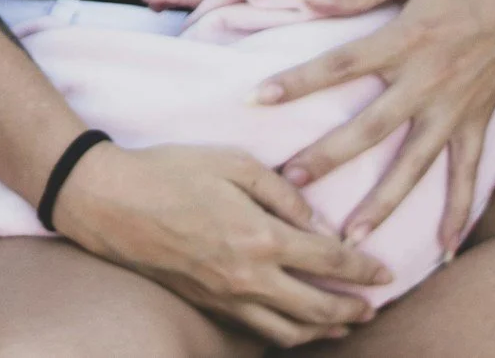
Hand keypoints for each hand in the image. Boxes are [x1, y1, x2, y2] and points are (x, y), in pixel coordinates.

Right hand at [51, 141, 390, 347]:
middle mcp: (249, 276)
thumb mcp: (230, 160)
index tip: (386, 272)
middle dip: (354, 309)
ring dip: (324, 331)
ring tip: (343, 324)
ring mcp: (226, 297)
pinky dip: (286, 334)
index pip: (331, 260)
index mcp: (261, 236)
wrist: (108, 201)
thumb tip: (317, 220)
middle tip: (374, 305)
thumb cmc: (168, 172)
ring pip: (290, 331)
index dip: (365, 268)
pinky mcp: (205, 305)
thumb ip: (281, 190)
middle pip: (319, 308)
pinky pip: (257, 331)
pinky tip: (294, 325)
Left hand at [256, 0, 494, 247]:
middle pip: (370, 128)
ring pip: (415, 165)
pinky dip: (459, 212)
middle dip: (328, 157)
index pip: (339, 64)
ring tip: (352, 237)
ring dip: (384, 203)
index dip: (296, 81)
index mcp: (406, 39)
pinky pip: (468, 174)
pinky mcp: (481, 121)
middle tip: (289, 185)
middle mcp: (429, 81)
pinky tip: (443, 249)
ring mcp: (457, 108)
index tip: (255, 98)